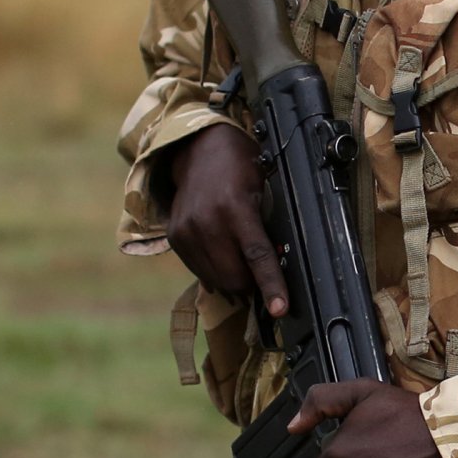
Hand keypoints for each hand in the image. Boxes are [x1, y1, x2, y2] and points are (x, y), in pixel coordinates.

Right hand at [166, 126, 287, 318]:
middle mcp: (206, 221)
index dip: (271, 285)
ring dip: (234, 281)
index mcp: (234, 207)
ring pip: (216, 279)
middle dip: (252, 284)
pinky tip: (224, 256)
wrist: (199, 149)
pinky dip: (216, 272)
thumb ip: (269, 225)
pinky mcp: (175, 237)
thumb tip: (282, 262)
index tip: (279, 308)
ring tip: (243, 266)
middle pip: (234, 276)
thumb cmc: (239, 166)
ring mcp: (186, 231)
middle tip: (264, 278)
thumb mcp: (263, 188)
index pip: (257, 255)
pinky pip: (200, 271)